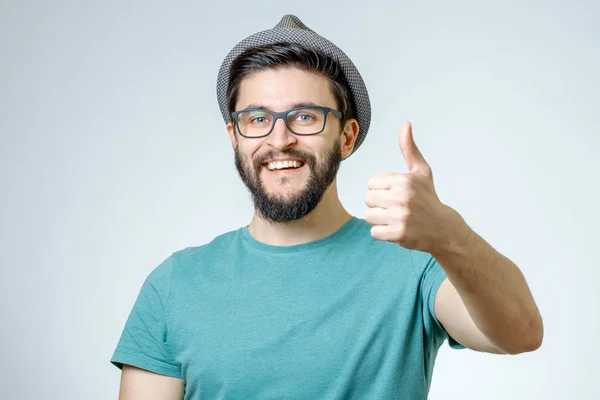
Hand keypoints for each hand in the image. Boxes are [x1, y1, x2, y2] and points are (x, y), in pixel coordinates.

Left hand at [364, 121, 456, 252]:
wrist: (443, 229)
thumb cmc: (428, 198)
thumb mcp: (421, 172)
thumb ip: (409, 149)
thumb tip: (406, 124)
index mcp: (404, 180)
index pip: (372, 183)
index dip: (382, 189)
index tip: (397, 194)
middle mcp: (402, 197)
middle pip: (368, 199)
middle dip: (379, 204)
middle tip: (396, 208)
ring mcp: (400, 217)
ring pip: (369, 216)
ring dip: (380, 219)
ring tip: (396, 218)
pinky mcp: (398, 234)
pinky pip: (374, 232)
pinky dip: (383, 233)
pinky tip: (397, 229)